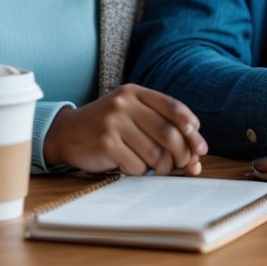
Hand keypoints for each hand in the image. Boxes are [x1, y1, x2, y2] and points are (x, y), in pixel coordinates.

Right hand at [44, 84, 208, 174]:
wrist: (66, 133)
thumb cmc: (107, 127)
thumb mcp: (131, 115)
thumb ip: (160, 127)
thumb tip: (195, 158)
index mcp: (134, 92)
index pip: (173, 108)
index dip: (192, 129)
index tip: (200, 148)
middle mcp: (124, 103)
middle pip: (169, 133)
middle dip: (182, 154)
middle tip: (184, 166)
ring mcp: (113, 122)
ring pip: (155, 153)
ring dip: (161, 168)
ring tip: (155, 169)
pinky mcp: (105, 142)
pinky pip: (136, 166)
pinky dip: (140, 172)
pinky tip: (132, 168)